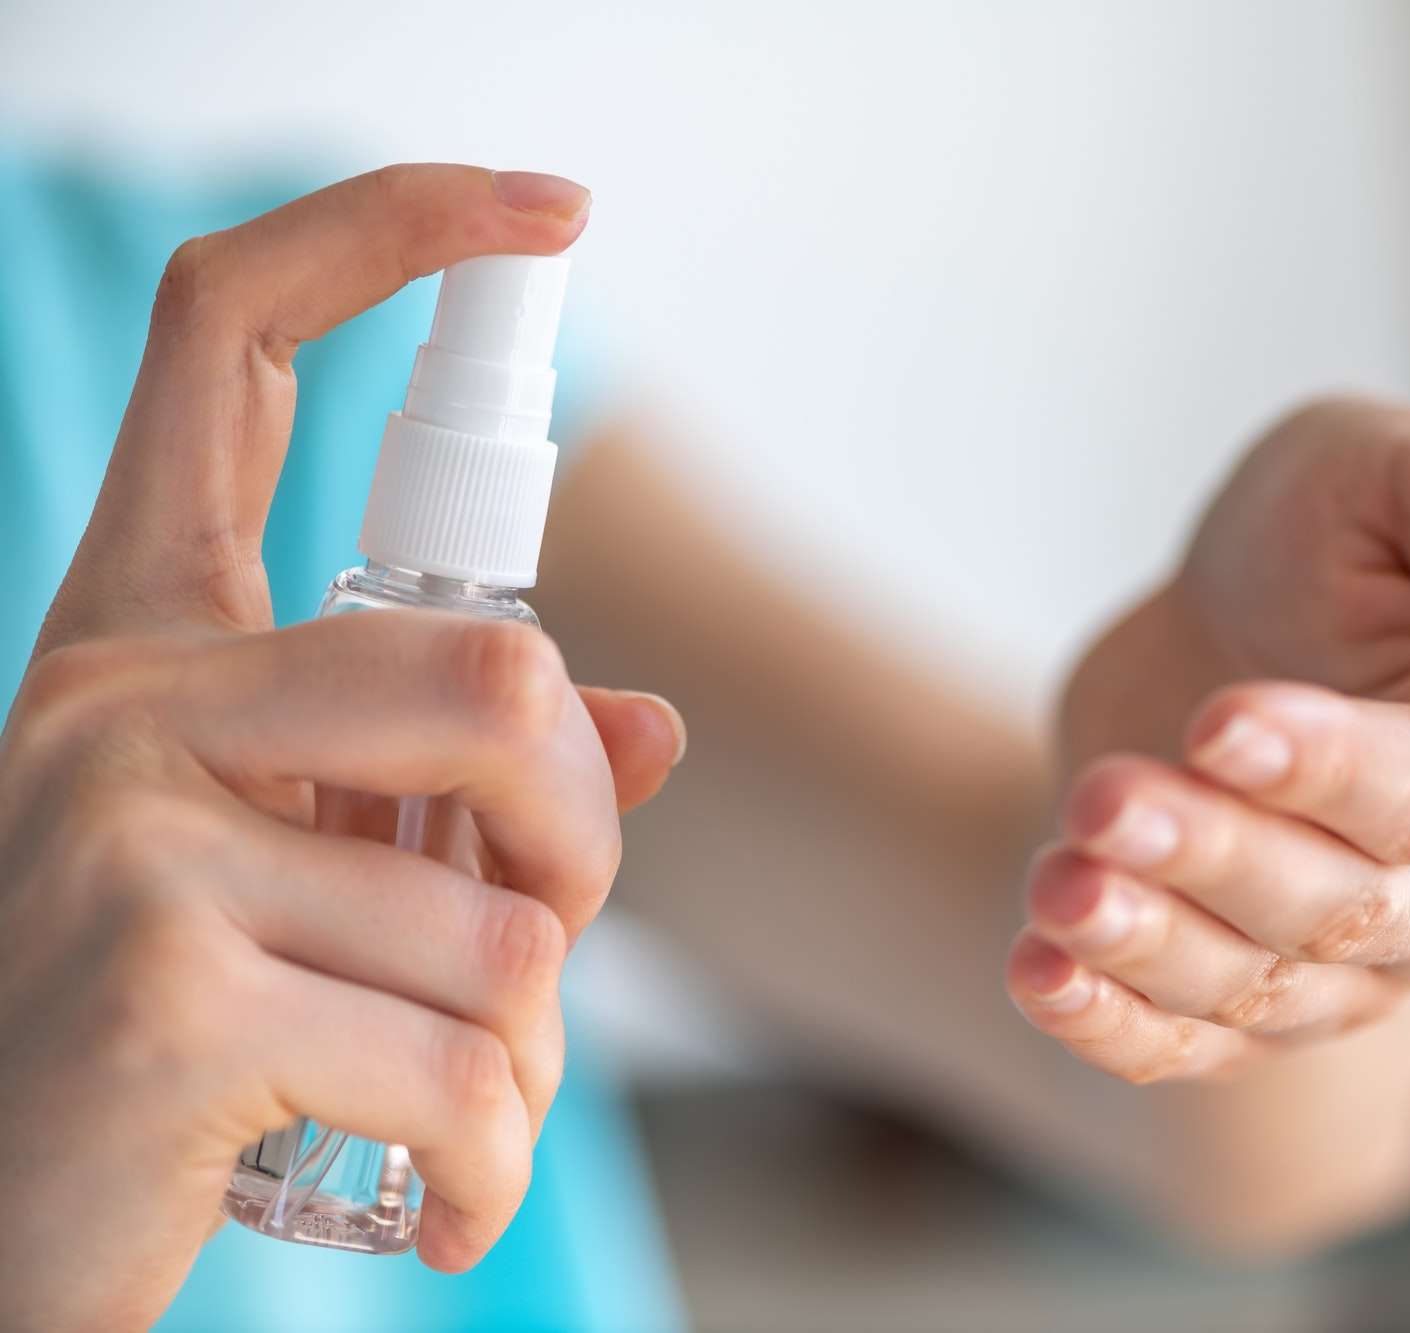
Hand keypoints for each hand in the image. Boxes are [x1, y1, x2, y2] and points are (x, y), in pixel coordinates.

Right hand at [0, 166, 682, 1329]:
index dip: (388, 227)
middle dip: (584, 832)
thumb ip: (457, 786)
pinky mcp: (165, 993)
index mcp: (142, 635)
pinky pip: (465, 1056)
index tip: (548, 204)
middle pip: (496, 665)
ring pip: (503, 913)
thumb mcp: (299, 873)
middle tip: (549, 930)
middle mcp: (111, 696)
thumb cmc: (168, 1036)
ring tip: (449, 1097)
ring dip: (531, 1038)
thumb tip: (650, 729)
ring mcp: (118, 832)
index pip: (234, 338)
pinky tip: (429, 1198)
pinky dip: (494, 1154)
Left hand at [1011, 396, 1409, 1080]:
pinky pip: (1186, 1044)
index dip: (1327, 770)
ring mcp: (1356, 967)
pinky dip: (1111, 1027)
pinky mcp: (1250, 998)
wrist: (1238, 606)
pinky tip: (1038, 975)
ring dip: (1146, 944)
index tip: (1217, 724)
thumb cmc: (1352, 525)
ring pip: (1255, 987)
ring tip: (1056, 881)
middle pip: (1338, 907)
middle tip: (1103, 799)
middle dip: (1214, 856)